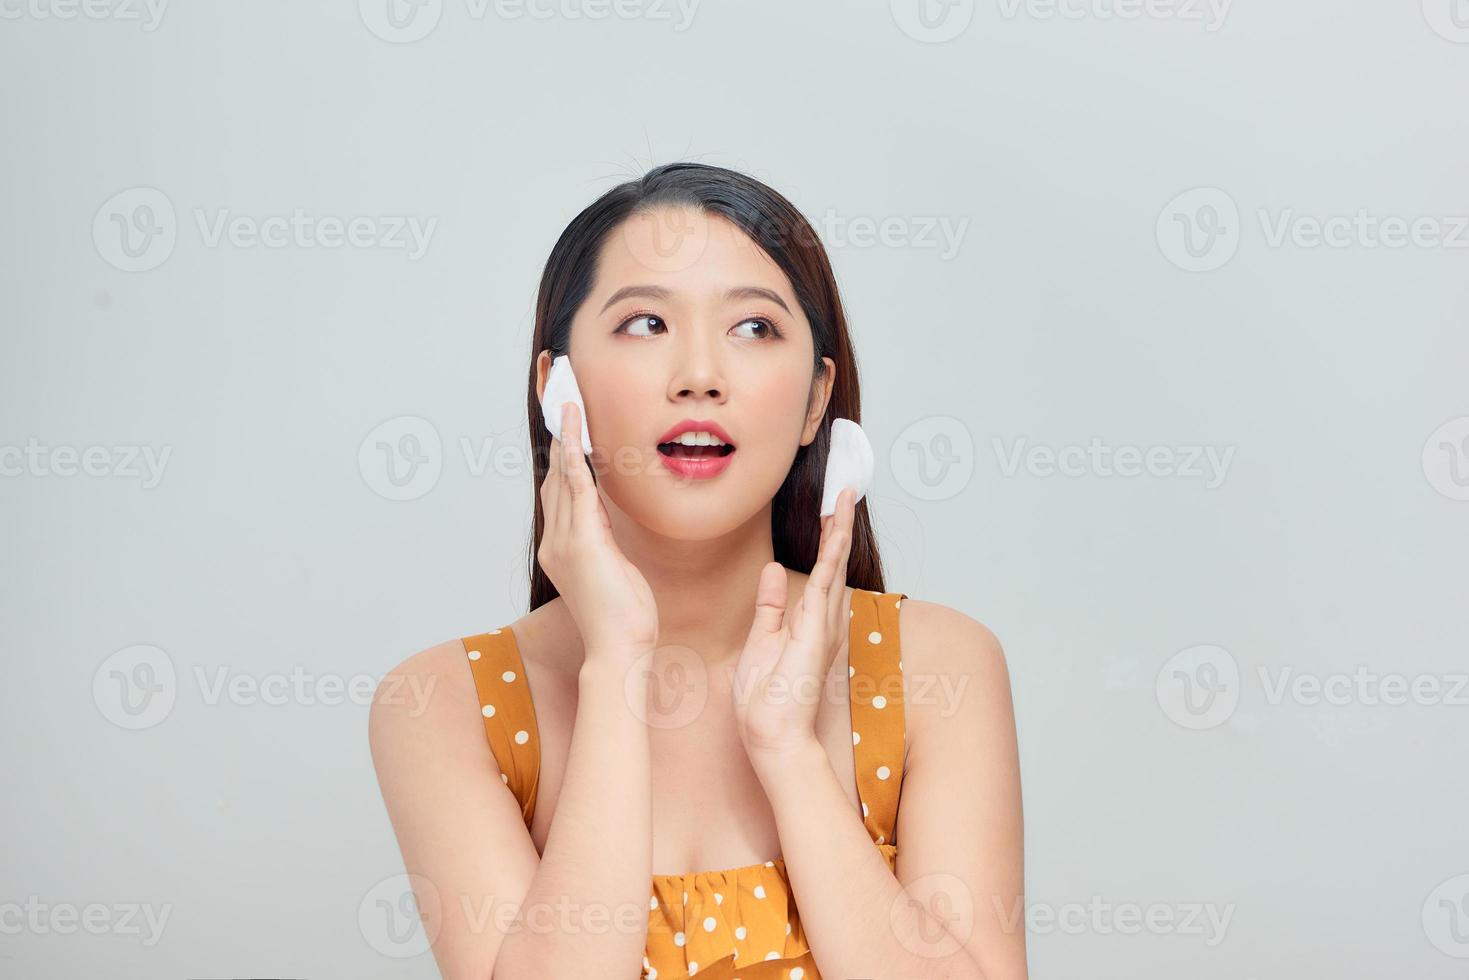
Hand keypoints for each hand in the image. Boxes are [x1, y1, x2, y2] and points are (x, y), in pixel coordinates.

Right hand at [538, 401, 658, 659]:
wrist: (618, 649)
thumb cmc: (622, 620)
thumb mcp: (613, 574)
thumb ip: (604, 546)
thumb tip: (605, 530)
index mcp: (561, 551)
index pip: (560, 495)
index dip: (561, 461)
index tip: (565, 432)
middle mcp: (555, 542)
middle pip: (554, 479)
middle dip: (558, 441)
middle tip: (563, 404)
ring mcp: (564, 540)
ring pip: (561, 475)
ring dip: (564, 438)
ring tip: (568, 405)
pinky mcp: (582, 539)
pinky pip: (576, 485)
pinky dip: (573, 452)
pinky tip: (575, 428)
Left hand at [732, 486, 856, 769]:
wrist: (771, 734)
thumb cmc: (766, 698)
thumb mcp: (761, 641)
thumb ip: (769, 606)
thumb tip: (771, 570)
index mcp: (809, 622)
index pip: (821, 572)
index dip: (826, 540)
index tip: (829, 510)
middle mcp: (823, 619)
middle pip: (834, 562)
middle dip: (839, 525)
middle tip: (844, 488)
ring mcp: (822, 623)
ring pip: (834, 564)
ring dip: (839, 529)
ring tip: (844, 495)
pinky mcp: (815, 628)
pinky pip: (825, 580)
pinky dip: (831, 551)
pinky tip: (836, 527)